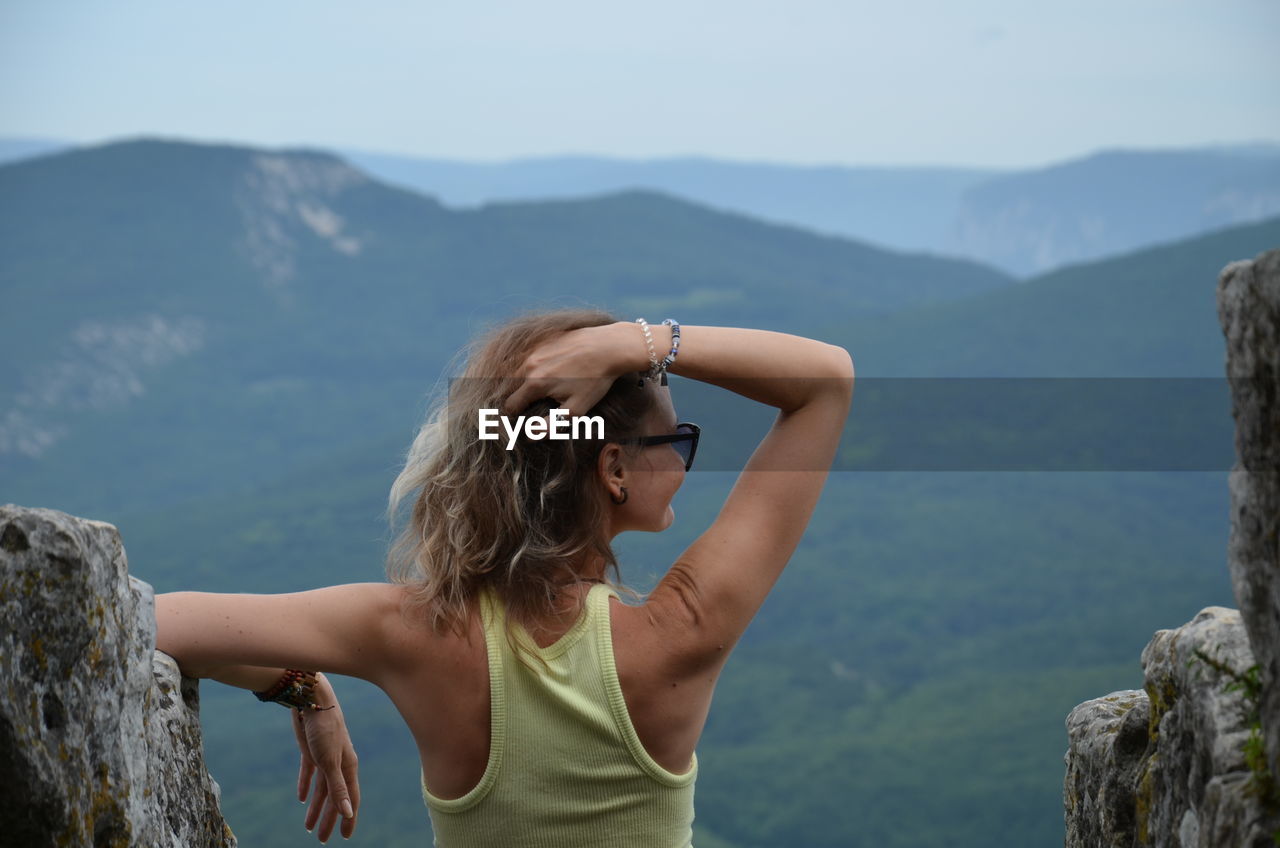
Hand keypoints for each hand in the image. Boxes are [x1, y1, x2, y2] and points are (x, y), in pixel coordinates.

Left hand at [292, 679, 359, 841]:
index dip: (348, 818)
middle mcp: (338, 764)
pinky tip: (302, 798)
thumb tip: (349, 812)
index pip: (350, 798)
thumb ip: (338, 787)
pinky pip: (309, 774)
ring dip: (315, 808)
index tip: (345, 837)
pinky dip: (305, 786)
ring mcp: (324, 758)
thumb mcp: (330, 761)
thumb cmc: (325, 728)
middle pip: (334, 798)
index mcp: (348, 767)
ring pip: (321, 789)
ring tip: (307, 826)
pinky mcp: (310, 751)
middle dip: (329, 819)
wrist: (311, 699)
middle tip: (321, 839)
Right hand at [501, 323, 631, 418]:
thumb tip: (531, 435)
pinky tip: (550, 369)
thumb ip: (551, 424)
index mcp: (535, 384)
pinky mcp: (545, 339)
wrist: (610, 346)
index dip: (515, 416)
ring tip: (543, 388)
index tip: (522, 420)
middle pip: (512, 386)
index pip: (511, 405)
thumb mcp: (576, 409)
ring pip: (520, 369)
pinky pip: (530, 355)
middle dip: (520, 397)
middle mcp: (530, 365)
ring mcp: (536, 349)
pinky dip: (534, 365)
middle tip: (534, 404)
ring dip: (525, 380)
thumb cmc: (596, 379)